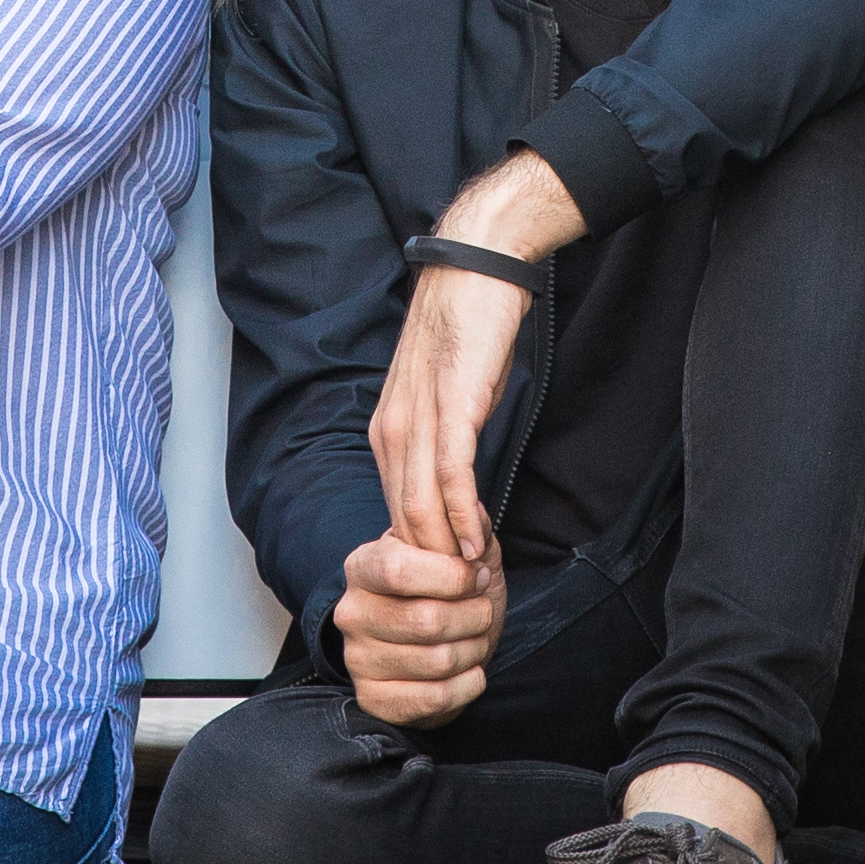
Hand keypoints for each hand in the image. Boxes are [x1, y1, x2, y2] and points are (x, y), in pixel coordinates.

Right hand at [329, 531, 498, 725]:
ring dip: (475, 650)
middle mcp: (351, 612)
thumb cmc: (446, 596)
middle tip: (483, 613)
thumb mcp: (459, 556)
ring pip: (437, 660)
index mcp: (363, 566)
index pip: (398, 571)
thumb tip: (474, 513)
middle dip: (474, 617)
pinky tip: (470, 672)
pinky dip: (468, 685)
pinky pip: (435, 697)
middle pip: (427, 620)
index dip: (452, 577)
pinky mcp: (373, 698)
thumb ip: (469, 531)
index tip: (479, 577)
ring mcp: (358, 659)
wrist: (432, 651)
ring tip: (476, 640)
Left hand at [366, 249, 530, 578]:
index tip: (448, 580)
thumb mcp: (444, 396)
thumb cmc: (467, 331)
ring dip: (447, 550)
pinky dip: (462, 516)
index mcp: (388, 430)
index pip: (397, 511)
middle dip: (432, 564)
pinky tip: (477, 543)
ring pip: (420, 506)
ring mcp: (418, 420)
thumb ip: (442, 441)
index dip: (422, 553)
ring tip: (473, 580)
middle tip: (463, 596)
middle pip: (403, 519)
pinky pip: (450, 477)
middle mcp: (392, 430)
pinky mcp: (451, 408)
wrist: (476, 267)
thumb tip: (454, 487)